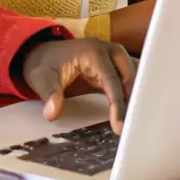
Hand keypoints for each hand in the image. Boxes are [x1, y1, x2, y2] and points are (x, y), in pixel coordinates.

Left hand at [21, 38, 135, 134]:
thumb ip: (49, 93)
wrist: (43, 54)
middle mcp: (108, 52)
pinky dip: (132, 94)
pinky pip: (128, 80)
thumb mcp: (41, 78)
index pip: (112, 80)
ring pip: (133, 77)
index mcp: (93, 53)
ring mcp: (113, 58)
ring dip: (136, 97)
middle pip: (129, 76)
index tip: (120, 127)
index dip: (117, 104)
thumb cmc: (44, 65)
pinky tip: (133, 112)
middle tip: (135, 126)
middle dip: (134, 99)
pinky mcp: (113, 67)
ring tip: (138, 122)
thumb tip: (53, 113)